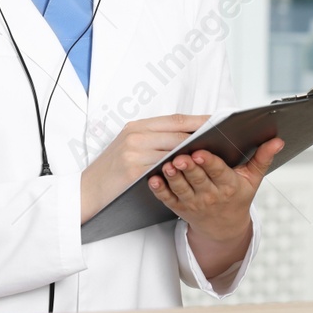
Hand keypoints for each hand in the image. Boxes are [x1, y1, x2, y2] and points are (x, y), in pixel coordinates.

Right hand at [80, 113, 211, 224]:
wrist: (85, 191)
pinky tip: (195, 174)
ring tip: (216, 157)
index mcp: (136, 127)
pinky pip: (165, 170)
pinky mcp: (133, 172)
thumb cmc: (111, 172)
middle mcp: (135, 136)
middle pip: (179, 134)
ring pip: (175, 151)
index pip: (175, 120)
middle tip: (226, 141)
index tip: (220, 122)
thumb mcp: (129, 148)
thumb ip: (153, 140)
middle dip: (203, 137)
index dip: (200, 121)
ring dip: (195, 154)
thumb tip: (187, 139)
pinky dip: (181, 170)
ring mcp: (133, 153)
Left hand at [147, 137, 283, 242]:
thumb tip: (277, 140)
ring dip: (172, 178)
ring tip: (166, 165)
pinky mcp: (179, 207)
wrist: (224, 226)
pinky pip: (167, 199)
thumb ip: (263, 157)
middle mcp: (211, 195)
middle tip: (180, 156)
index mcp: (229, 185)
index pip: (219, 172)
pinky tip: (152, 179)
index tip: (200, 153)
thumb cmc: (237, 196)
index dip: (209, 163)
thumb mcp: (253, 179)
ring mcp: (193, 203)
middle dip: (189, 169)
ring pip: (181, 189)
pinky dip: (159, 190)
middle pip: (198, 180)